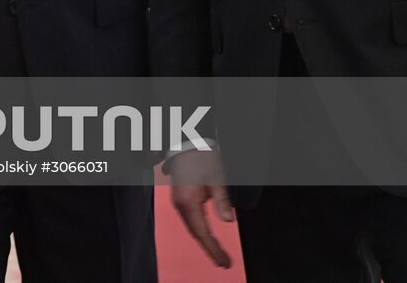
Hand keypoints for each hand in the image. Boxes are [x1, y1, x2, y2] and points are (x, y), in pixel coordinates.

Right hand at [168, 149, 233, 268]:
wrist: (187, 143)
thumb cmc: (202, 158)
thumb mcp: (217, 179)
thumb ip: (222, 201)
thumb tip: (228, 220)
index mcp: (189, 202)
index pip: (203, 233)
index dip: (214, 249)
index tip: (224, 262)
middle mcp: (180, 204)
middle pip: (195, 233)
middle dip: (210, 248)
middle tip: (224, 261)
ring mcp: (178, 201)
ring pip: (192, 227)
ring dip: (204, 240)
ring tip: (217, 252)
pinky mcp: (180, 197)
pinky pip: (189, 219)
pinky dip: (199, 230)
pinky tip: (206, 234)